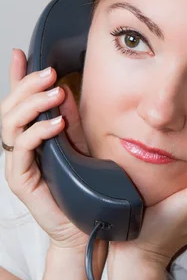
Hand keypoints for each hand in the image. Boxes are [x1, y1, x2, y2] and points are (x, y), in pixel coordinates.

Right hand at [0, 49, 91, 251]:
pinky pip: (21, 150)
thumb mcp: (77, 143)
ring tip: (55, 92)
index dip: (16, 77)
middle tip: (49, 72)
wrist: (86, 226)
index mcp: (30, 137)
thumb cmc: (83, 187)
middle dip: (26, 85)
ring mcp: (17, 164)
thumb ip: (68, 118)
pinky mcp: (21, 180)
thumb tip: (66, 89)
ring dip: (32, 104)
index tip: (20, 53)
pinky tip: (55, 123)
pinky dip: (37, 132)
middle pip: (9, 108)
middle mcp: (18, 148)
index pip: (18, 102)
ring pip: (9, 124)